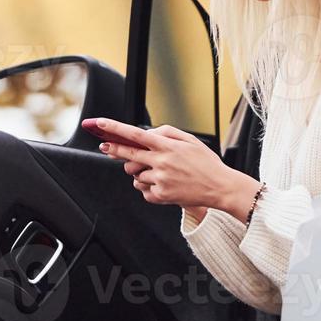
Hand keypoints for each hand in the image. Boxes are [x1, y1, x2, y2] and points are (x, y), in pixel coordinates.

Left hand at [90, 118, 258, 217]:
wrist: (220, 187)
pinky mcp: (162, 196)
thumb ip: (167, 132)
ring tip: (158, 171)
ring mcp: (161, 180)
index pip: (135, 135)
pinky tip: (163, 184)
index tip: (100, 124)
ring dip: (140, 172)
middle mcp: (162, 163)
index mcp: (168, 147)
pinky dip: (149, 187)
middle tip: (104, 147)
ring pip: (136, 175)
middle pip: (128, 155)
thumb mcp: (190, 140)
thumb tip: (146, 134)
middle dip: (113, 150)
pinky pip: (144, 190)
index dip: (115, 129)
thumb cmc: (205, 162)